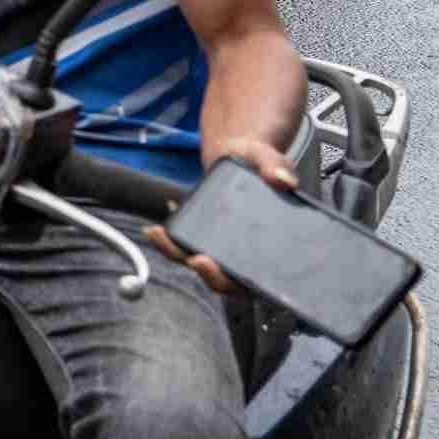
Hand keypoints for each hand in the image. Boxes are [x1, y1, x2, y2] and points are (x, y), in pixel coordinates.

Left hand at [142, 132, 297, 295]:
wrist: (240, 155)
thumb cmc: (260, 164)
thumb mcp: (268, 159)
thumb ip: (277, 167)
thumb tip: (284, 180)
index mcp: (270, 248)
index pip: (263, 277)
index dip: (250, 283)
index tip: (238, 275)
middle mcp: (245, 254)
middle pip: (228, 281)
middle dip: (211, 275)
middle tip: (198, 260)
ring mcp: (221, 249)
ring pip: (199, 265)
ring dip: (178, 255)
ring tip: (161, 236)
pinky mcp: (201, 237)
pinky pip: (183, 247)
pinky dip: (168, 241)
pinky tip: (154, 230)